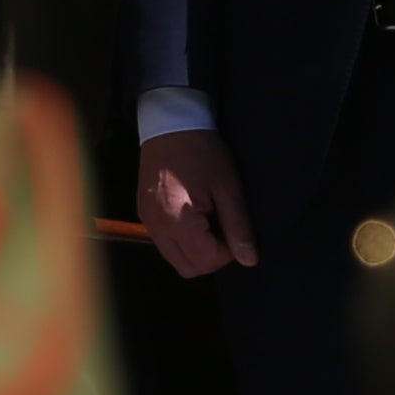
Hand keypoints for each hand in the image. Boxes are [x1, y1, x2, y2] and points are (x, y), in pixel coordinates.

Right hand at [138, 130, 258, 276]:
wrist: (171, 125)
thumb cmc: (202, 152)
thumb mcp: (228, 187)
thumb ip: (238, 226)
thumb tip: (249, 260)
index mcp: (177, 220)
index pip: (205, 262)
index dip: (227, 253)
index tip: (235, 230)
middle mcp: (156, 227)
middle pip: (188, 268)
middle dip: (212, 257)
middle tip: (225, 229)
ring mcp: (147, 223)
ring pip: (175, 259)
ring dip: (197, 251)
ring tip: (210, 221)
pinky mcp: (145, 216)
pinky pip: (165, 244)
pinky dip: (183, 241)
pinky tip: (195, 218)